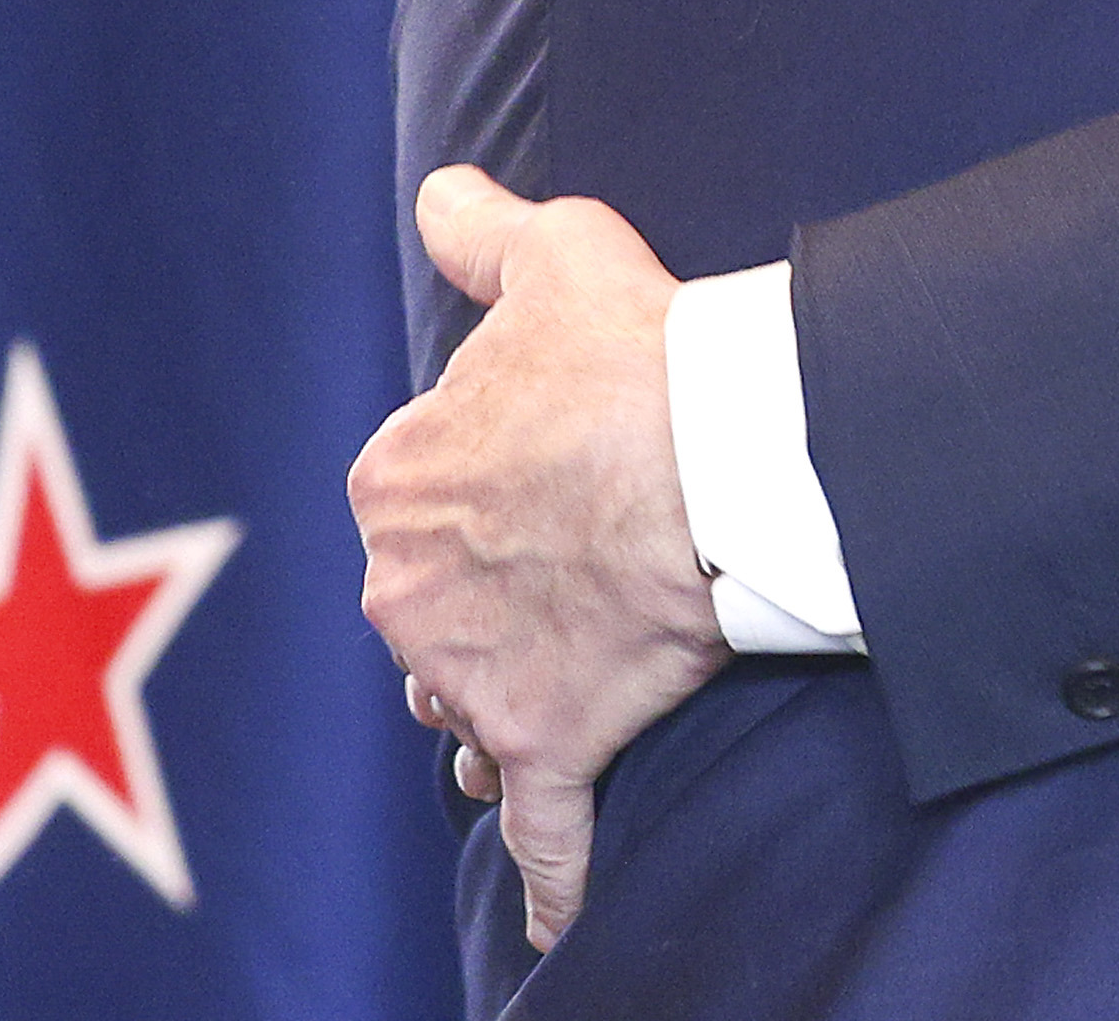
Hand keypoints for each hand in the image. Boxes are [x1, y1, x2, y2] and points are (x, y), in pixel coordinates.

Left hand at [352, 169, 733, 949]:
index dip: (480, 485)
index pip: (413, 494)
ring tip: (557, 691)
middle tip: (567, 570)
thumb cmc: (639, 348)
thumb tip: (442, 197)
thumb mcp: (554, 254)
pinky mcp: (545, 743)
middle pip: (429, 609)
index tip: (545, 474)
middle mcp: (407, 585)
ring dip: (498, 707)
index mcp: (395, 477)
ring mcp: (471, 677)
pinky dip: (549, 878)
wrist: (723, 453)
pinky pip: (540, 830)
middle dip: (481, 600)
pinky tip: (553, 921)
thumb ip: (482, 227)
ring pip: (466, 707)